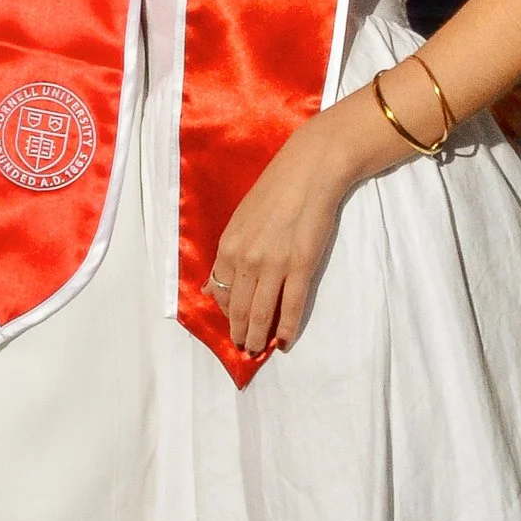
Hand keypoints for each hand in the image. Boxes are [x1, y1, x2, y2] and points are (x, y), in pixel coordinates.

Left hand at [208, 115, 356, 360]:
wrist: (310, 170)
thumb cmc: (275, 190)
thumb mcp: (240, 219)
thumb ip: (228, 254)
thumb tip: (210, 285)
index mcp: (228, 246)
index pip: (220, 292)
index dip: (225, 314)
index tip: (231, 326)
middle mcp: (246, 259)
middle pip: (238, 309)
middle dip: (238, 333)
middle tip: (242, 349)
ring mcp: (274, 265)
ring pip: (261, 313)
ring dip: (257, 337)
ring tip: (257, 350)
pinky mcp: (301, 266)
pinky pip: (291, 307)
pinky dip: (287, 328)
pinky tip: (284, 341)